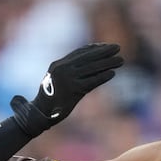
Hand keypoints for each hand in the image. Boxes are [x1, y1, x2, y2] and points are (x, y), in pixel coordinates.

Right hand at [9, 42, 123, 136]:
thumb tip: (85, 65)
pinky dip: (103, 77)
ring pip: (93, 68)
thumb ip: (67, 71)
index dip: (94, 49)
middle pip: (88, 57)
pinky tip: (112, 73)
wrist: (39, 114)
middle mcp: (63, 69)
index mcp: (58, 64)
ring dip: (108, 63)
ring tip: (120, 60)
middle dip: (104, 52)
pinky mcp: (74, 90)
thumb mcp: (54, 79)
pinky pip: (92, 81)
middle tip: (117, 48)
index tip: (105, 46)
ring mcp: (68, 79)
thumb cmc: (48, 98)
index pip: (79, 52)